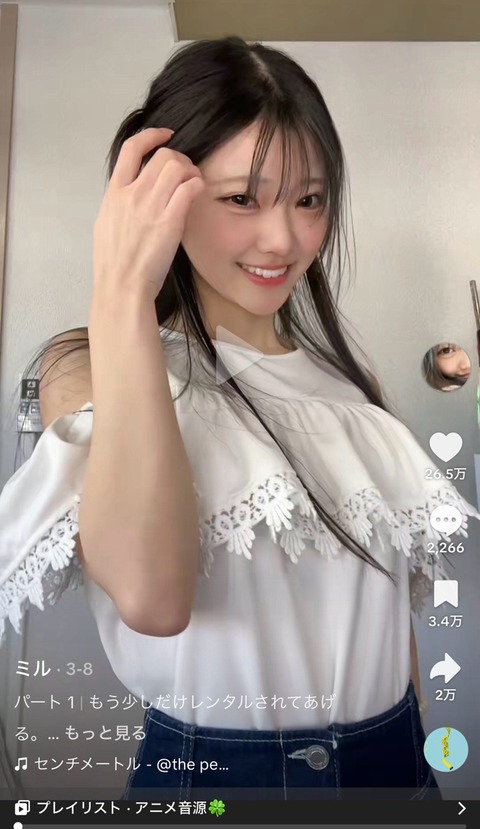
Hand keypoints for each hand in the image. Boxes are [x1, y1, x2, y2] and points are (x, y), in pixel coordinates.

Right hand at [92, 127, 204, 302]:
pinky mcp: (170, 221)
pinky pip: (189, 188)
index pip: (131, 149)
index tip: (165, 135)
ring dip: (192, 171)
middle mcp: (132, 194)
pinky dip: (198, 186)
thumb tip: (131, 192)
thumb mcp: (106, 223)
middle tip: (187, 173)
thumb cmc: (114, 262)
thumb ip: (120, 202)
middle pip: (162, 155)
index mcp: (114, 193)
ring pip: (178, 167)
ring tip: (194, 184)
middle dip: (180, 158)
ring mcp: (151, 206)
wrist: (122, 285)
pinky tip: (198, 195)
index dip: (151, 135)